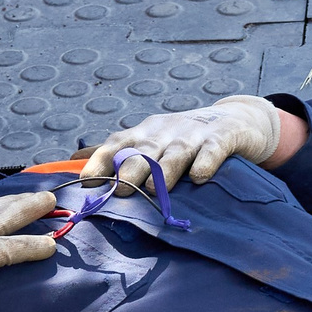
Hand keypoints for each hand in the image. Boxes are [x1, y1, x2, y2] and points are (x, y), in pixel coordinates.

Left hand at [80, 95, 281, 186]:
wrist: (236, 120)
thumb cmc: (185, 139)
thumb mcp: (152, 142)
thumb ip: (119, 155)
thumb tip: (74, 164)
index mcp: (144, 133)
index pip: (116, 144)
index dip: (100, 161)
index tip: (87, 181)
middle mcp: (165, 132)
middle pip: (144, 151)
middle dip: (131, 169)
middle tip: (121, 191)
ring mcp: (194, 134)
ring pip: (175, 153)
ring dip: (164, 171)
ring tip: (156, 190)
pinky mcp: (223, 138)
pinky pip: (212, 150)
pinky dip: (206, 163)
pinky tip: (200, 178)